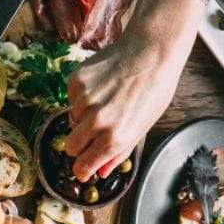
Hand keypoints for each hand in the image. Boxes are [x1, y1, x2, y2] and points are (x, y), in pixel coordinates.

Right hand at [64, 34, 183, 180]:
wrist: (152, 52)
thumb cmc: (153, 91)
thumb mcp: (142, 128)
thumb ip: (119, 152)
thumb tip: (101, 171)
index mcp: (115, 138)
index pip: (83, 166)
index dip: (82, 170)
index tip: (83, 168)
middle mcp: (97, 122)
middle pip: (70, 147)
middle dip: (79, 146)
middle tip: (92, 135)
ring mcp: (84, 101)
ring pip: (71, 121)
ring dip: (83, 117)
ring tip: (105, 101)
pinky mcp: (77, 82)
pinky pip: (71, 99)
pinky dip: (82, 97)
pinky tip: (101, 87)